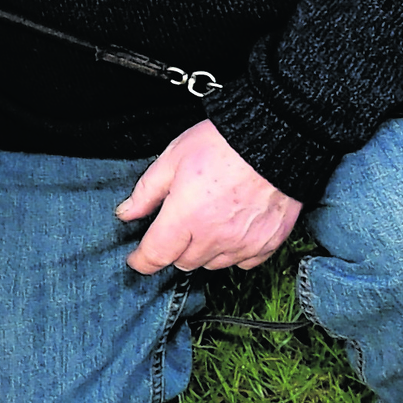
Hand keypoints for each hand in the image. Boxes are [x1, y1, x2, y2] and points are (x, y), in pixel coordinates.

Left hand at [117, 120, 300, 274]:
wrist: (275, 138)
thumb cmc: (224, 143)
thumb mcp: (172, 158)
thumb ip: (146, 191)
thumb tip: (127, 213)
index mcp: (185, 217)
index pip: (156, 255)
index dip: (142, 260)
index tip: (138, 259)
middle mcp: (214, 237)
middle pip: (183, 262)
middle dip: (174, 248)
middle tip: (178, 225)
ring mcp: (243, 243)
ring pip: (212, 264)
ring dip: (203, 250)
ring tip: (207, 222)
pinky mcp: (267, 243)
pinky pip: (243, 263)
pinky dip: (234, 252)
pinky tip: (232, 229)